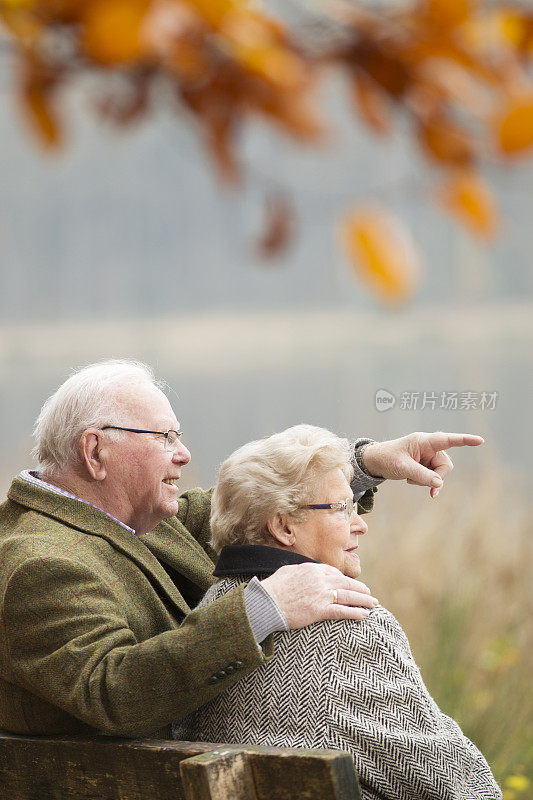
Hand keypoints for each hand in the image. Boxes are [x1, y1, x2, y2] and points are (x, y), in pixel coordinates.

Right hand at [260, 562, 378, 628]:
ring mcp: (321, 594)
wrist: (266, 602)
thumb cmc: (273, 588)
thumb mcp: (288, 571)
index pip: (334, 573)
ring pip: (348, 596)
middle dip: (360, 589)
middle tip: (369, 594)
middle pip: (346, 583)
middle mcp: (320, 579)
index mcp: (312, 569)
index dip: (345, 580)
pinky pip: (342, 611)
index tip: (351, 585)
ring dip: (363, 600)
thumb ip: (301, 571)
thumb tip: (306, 572)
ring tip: (373, 604)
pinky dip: (355, 613)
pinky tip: (364, 615)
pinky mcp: (319, 610)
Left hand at [362, 431, 483, 497]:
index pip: (447, 440)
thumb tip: (439, 484)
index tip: (479, 441)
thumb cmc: (387, 459)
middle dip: (435, 476)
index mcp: (423, 441)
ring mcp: (429, 456)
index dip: (464, 440)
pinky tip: (411, 481)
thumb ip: (422, 475)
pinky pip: (434, 477)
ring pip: (440, 473)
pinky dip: (425, 482)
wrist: (376, 461)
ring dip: (427, 480)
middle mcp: (429, 447)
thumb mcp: (402, 468)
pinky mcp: (427, 465)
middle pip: (445, 464)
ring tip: (409, 478)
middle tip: (414, 481)